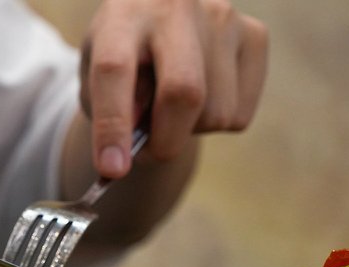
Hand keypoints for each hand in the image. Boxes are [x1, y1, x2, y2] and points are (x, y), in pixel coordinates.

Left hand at [81, 0, 267, 177]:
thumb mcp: (94, 82)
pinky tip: (202, 97)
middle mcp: (176, 8)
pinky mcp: (254, 35)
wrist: (157, 27)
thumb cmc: (121, 63)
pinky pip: (238, 115)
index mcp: (122, 16)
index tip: (113, 168)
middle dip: (166, 140)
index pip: (115, 70)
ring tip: (171, 109)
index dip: (113, 125)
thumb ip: (105, 114)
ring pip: (215, 113)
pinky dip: (216, 124)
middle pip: (184, 91)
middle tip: (148, 155)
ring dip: (188, 131)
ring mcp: (222, 19)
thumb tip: (126, 157)